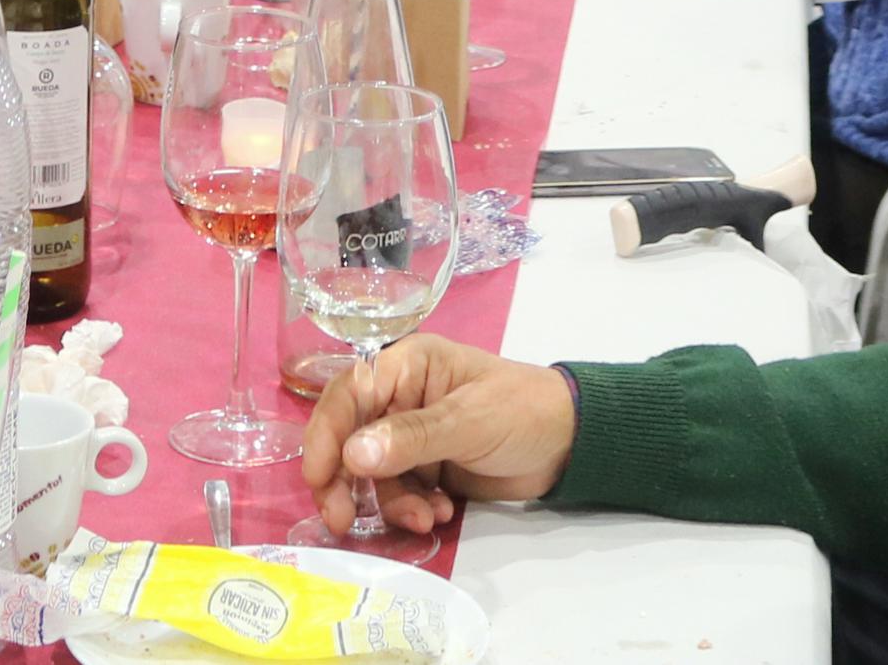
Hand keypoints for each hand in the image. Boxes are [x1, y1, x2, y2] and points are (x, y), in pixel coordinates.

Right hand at [299, 333, 576, 537]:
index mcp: (406, 367)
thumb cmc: (521, 411)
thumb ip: (411, 438)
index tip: (317, 477)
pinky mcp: (428, 468)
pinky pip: (400, 492)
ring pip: (375, 475)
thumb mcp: (468, 421)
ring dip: (393, 502)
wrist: (570, 445)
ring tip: (426, 519)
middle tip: (342, 520)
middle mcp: (400, 398)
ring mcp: (413, 436)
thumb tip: (352, 455)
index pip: (348, 395)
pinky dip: (413, 508)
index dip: (324, 435)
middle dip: (346, 481)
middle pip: (350, 439)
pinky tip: (440, 514)